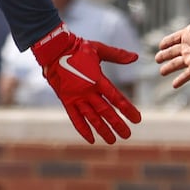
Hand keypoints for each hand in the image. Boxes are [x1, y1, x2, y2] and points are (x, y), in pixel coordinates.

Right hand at [31, 25, 140, 143]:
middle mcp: (88, 91)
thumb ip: (117, 55)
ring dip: (103, 130)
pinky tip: (90, 139)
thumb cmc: (77, 48)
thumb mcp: (99, 49)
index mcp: (97, 79)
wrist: (53, 50)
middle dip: (117, 124)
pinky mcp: (66, 100)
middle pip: (105, 111)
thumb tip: (135, 57)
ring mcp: (76, 97)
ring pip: (91, 118)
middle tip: (127, 135)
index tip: (137, 119)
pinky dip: (83, 129)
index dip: (128, 110)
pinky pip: (75, 118)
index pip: (116, 98)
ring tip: (112, 141)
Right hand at [156, 0, 189, 87]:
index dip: (166, 42)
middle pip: (173, 52)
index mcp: (189, 34)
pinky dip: (179, 81)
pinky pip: (185, 76)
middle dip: (164, 56)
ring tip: (161, 72)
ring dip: (169, 68)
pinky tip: (173, 85)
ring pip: (176, 65)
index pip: (174, 38)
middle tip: (157, 59)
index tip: (159, 45)